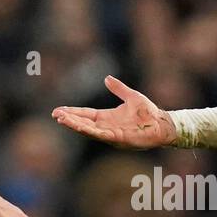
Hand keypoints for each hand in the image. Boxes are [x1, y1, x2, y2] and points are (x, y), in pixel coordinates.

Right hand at [52, 76, 176, 148]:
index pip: (85, 114)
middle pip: (83, 122)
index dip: (72, 112)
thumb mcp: (131, 96)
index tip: (59, 110)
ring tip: (61, 119)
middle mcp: (106, 126)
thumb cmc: (149, 112)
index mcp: (107, 117)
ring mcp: (111, 134)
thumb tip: (106, 78)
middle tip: (55, 115)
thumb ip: (118, 88)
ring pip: (88, 130)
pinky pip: (100, 134)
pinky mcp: (117, 138)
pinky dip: (89, 130)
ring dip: (74, 125)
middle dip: (69, 119)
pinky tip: (79, 126)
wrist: (162, 123)